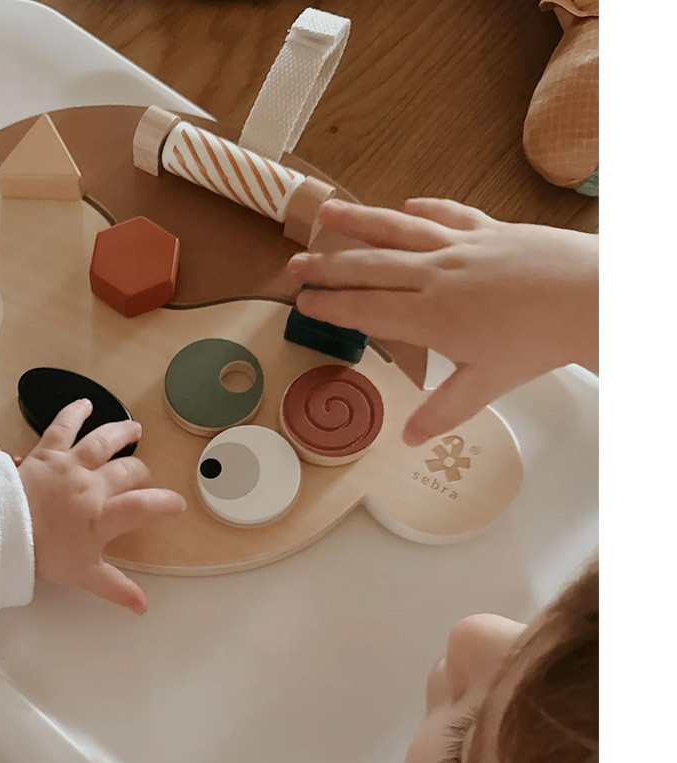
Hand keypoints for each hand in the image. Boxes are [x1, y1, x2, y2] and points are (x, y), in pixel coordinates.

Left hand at [17, 399, 185, 614]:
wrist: (2, 531)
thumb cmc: (42, 554)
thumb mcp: (83, 575)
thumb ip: (116, 587)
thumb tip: (143, 607)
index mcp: (104, 516)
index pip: (146, 506)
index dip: (165, 503)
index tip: (176, 504)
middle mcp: (93, 485)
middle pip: (128, 471)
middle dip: (140, 472)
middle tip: (142, 476)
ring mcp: (70, 465)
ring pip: (104, 441)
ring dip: (122, 433)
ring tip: (135, 429)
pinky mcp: (47, 453)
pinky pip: (63, 426)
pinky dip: (74, 412)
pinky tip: (85, 403)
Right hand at [286, 198, 597, 446]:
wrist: (590, 297)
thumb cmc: (538, 342)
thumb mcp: (487, 384)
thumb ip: (443, 409)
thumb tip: (410, 438)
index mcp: (429, 315)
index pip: (365, 308)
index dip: (329, 304)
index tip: (302, 300)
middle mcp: (436, 275)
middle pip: (370, 266)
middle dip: (327, 265)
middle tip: (294, 264)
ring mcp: (461, 247)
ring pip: (399, 229)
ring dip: (360, 221)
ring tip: (329, 212)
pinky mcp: (489, 229)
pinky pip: (448, 214)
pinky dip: (424, 207)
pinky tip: (406, 202)